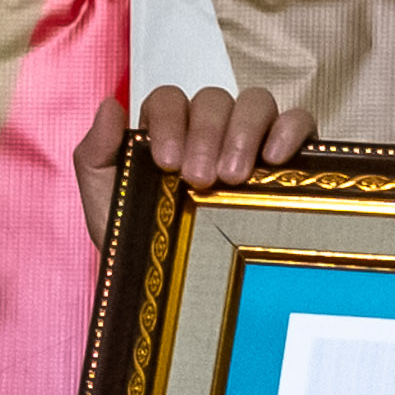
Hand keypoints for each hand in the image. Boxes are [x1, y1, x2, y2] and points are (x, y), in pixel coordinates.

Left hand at [74, 84, 315, 246]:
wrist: (181, 296)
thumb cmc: (145, 246)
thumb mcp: (107, 206)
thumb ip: (95, 156)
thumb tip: (110, 107)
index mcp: (168, 131)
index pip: (169, 99)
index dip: (169, 121)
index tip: (167, 162)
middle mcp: (211, 128)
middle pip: (214, 98)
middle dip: (206, 134)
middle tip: (201, 178)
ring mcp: (252, 139)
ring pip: (255, 102)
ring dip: (243, 132)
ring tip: (234, 177)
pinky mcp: (290, 157)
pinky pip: (299, 120)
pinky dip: (290, 128)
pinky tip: (275, 159)